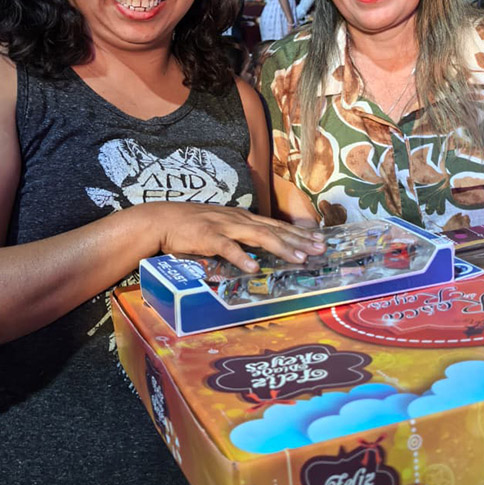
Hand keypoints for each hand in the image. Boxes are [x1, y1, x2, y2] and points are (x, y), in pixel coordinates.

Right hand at [142, 203, 325, 272]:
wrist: (162, 219)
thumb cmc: (192, 226)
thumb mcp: (222, 226)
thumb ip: (241, 235)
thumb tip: (260, 249)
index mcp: (243, 218)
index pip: (277, 225)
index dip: (299, 233)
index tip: (319, 239)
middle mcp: (239, 219)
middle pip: (275, 230)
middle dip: (300, 240)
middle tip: (320, 249)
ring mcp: (224, 226)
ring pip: (259, 237)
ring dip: (281, 248)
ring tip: (299, 258)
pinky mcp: (208, 237)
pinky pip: (228, 248)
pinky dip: (242, 257)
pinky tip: (254, 267)